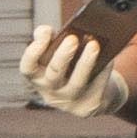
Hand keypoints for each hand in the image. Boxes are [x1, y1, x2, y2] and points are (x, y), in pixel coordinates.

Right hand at [17, 26, 133, 119]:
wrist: (92, 93)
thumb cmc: (72, 65)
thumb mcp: (60, 53)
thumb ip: (54, 39)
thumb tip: (62, 30)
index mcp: (37, 76)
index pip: (27, 66)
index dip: (33, 51)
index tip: (46, 33)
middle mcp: (49, 92)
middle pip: (54, 73)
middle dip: (63, 55)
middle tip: (73, 38)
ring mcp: (69, 101)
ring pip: (77, 82)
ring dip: (86, 62)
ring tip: (94, 45)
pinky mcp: (88, 107)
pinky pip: (96, 87)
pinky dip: (103, 71)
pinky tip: (109, 58)